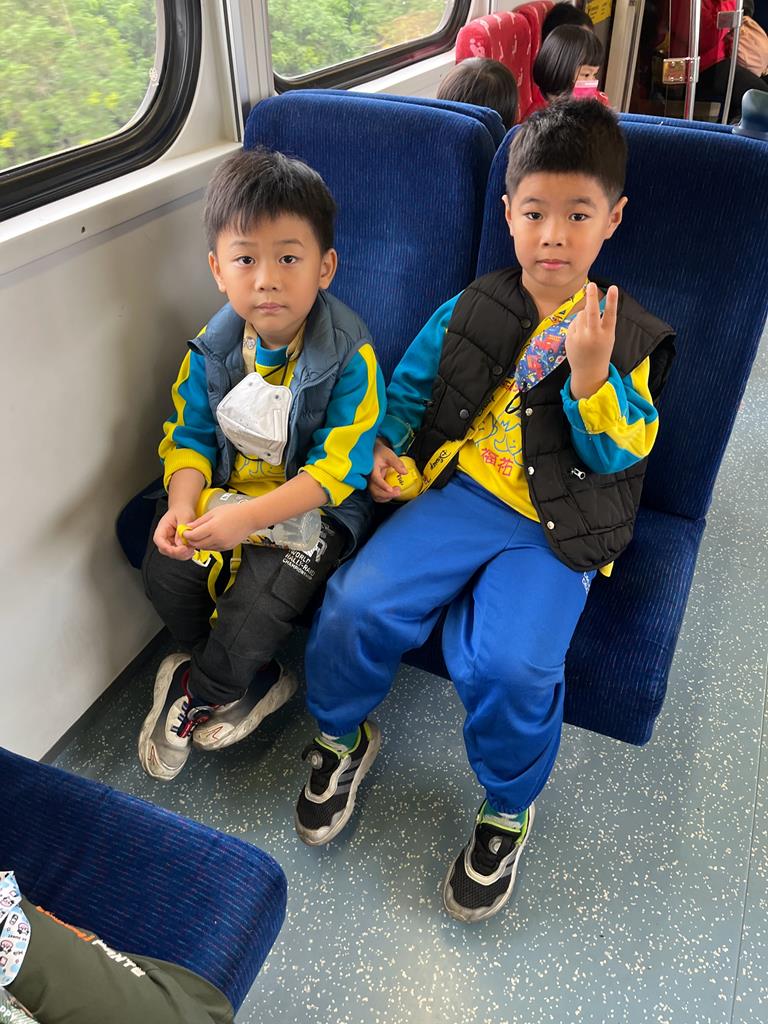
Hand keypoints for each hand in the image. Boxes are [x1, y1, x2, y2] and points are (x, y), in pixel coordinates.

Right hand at [154, 506, 196, 559]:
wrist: (185, 509)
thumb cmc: (182, 509)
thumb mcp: (184, 516)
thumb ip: (182, 529)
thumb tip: (180, 544)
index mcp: (162, 528)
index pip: (159, 540)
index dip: (167, 547)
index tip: (180, 549)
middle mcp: (165, 537)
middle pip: (165, 550)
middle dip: (177, 553)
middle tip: (188, 549)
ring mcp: (171, 542)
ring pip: (173, 554)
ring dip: (183, 554)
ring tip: (192, 548)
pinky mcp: (178, 545)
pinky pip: (180, 553)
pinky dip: (186, 553)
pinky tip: (192, 549)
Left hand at [182, 502, 260, 551]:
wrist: (250, 518)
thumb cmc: (234, 512)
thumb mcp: (213, 512)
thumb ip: (200, 521)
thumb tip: (189, 527)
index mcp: (212, 528)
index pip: (193, 536)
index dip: (187, 534)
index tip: (185, 531)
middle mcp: (217, 538)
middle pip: (197, 544)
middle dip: (191, 540)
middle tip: (190, 534)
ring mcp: (223, 544)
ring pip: (205, 548)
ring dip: (200, 543)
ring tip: (200, 535)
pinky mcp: (227, 548)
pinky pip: (213, 549)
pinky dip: (208, 545)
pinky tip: (210, 537)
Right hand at [369, 439, 407, 502]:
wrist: (374, 453)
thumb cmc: (381, 453)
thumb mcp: (389, 455)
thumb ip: (397, 463)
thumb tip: (405, 472)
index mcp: (372, 469)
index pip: (376, 479)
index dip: (383, 485)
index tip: (391, 489)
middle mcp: (369, 478)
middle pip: (374, 489)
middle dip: (386, 494)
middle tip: (398, 491)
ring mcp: (371, 483)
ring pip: (375, 495)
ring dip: (386, 497)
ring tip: (396, 492)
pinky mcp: (373, 486)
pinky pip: (376, 495)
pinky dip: (384, 498)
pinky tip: (391, 494)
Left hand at [565, 283, 617, 399]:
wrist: (588, 371)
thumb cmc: (601, 350)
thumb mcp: (607, 337)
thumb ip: (602, 322)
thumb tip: (590, 304)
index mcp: (606, 334)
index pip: (610, 314)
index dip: (612, 300)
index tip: (614, 288)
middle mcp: (593, 336)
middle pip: (591, 313)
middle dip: (591, 297)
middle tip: (590, 284)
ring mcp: (580, 338)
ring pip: (581, 315)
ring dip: (584, 315)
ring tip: (588, 329)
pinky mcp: (570, 339)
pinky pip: (574, 323)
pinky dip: (577, 324)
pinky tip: (580, 335)